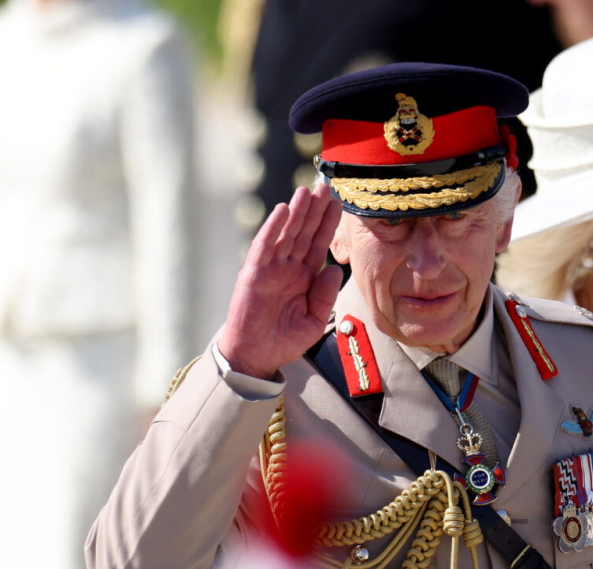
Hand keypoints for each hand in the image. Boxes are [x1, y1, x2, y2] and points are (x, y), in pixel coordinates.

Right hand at [218, 184, 343, 379]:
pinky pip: (264, 247)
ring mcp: (270, 269)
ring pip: (286, 234)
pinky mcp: (253, 274)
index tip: (338, 203)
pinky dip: (273, 228)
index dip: (327, 224)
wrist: (256, 357)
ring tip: (306, 190)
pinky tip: (283, 211)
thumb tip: (336, 268)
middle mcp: (288, 268)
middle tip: (325, 186)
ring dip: (296, 212)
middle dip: (314, 210)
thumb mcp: (314, 320)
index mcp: (304, 277)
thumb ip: (324, 295)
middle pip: (304, 232)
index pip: (319, 244)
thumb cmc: (284, 341)